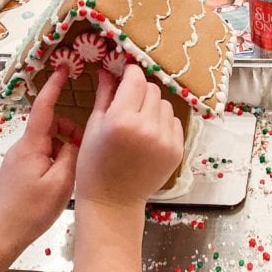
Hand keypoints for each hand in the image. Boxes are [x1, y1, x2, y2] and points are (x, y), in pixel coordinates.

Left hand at [0, 68, 79, 248]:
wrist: (0, 235)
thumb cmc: (31, 210)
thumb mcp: (61, 182)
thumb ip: (72, 156)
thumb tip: (77, 141)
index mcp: (32, 145)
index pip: (44, 108)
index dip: (54, 86)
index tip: (64, 68)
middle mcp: (23, 147)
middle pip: (51, 126)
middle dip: (71, 130)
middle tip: (86, 150)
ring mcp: (20, 159)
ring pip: (49, 142)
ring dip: (65, 148)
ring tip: (76, 171)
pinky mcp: (20, 171)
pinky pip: (43, 155)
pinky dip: (57, 159)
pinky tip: (64, 179)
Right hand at [76, 66, 183, 209]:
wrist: (113, 201)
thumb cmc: (95, 165)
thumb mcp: (94, 127)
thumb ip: (105, 95)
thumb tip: (109, 69)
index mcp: (122, 120)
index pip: (135, 78)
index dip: (129, 73)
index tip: (124, 76)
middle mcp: (147, 128)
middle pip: (152, 89)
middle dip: (139, 91)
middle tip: (127, 104)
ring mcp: (165, 140)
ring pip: (165, 104)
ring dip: (152, 107)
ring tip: (138, 123)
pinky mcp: (177, 150)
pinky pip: (174, 122)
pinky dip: (163, 123)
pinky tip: (148, 136)